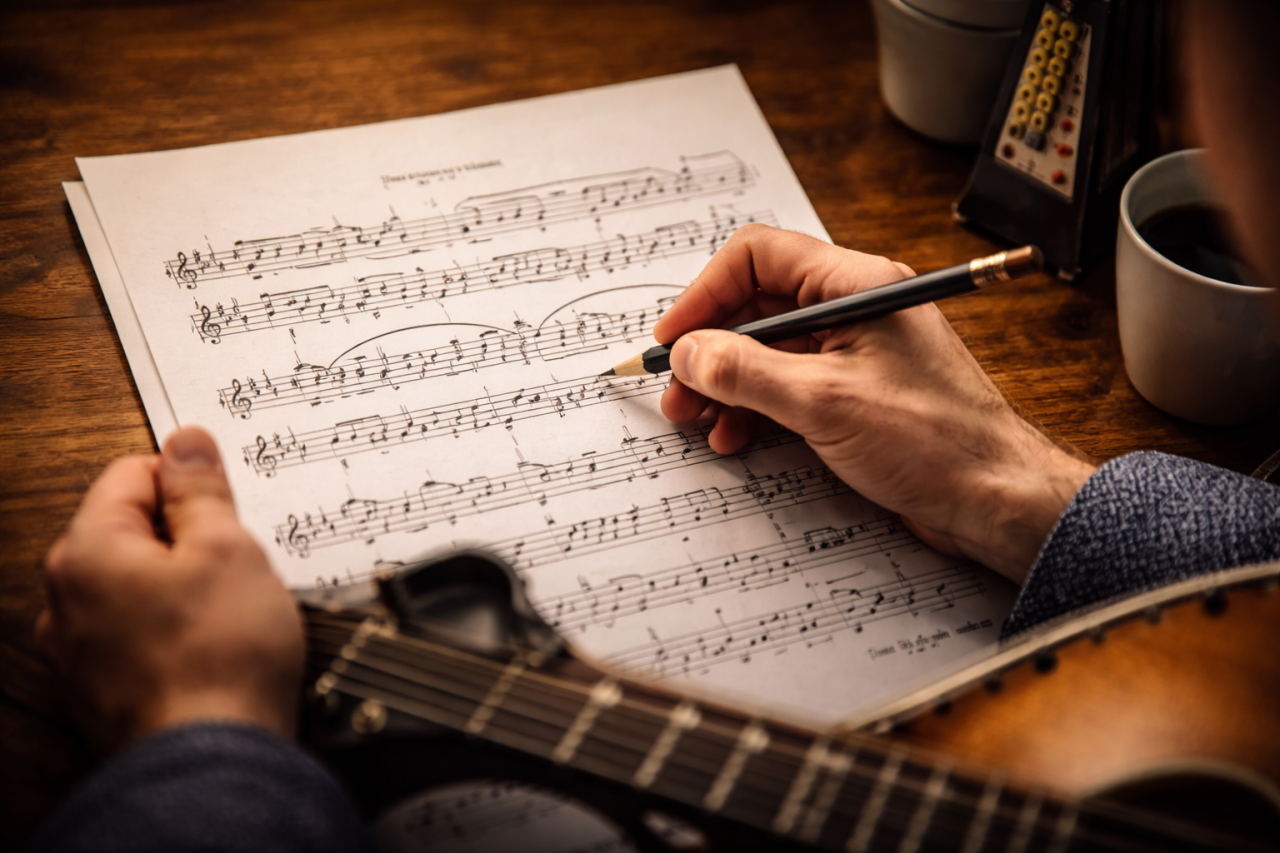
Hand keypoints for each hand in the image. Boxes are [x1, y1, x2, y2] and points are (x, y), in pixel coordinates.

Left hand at [35, 427, 302, 753]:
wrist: (214, 760)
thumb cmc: (221, 656)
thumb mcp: (227, 547)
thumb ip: (200, 489)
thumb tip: (185, 444)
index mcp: (86, 551)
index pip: (131, 474)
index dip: (189, 482)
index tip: (229, 504)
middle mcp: (64, 599)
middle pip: (131, 531)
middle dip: (189, 538)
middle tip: (239, 562)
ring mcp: (77, 651)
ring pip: (137, 585)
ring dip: (183, 586)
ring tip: (230, 611)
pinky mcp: (100, 690)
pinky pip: (138, 633)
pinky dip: (174, 630)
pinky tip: (212, 648)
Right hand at [653, 225, 1094, 582]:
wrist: (995, 499)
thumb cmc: (934, 442)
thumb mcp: (824, 403)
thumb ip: (747, 372)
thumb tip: (691, 353)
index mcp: (858, 285)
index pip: (761, 257)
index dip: (707, 293)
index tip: (676, 338)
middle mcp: (856, 309)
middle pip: (759, 306)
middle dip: (712, 348)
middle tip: (677, 391)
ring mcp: (856, 353)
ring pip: (769, 351)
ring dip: (727, 384)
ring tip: (698, 422)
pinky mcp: (856, 394)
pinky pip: (789, 386)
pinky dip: (755, 408)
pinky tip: (737, 437)